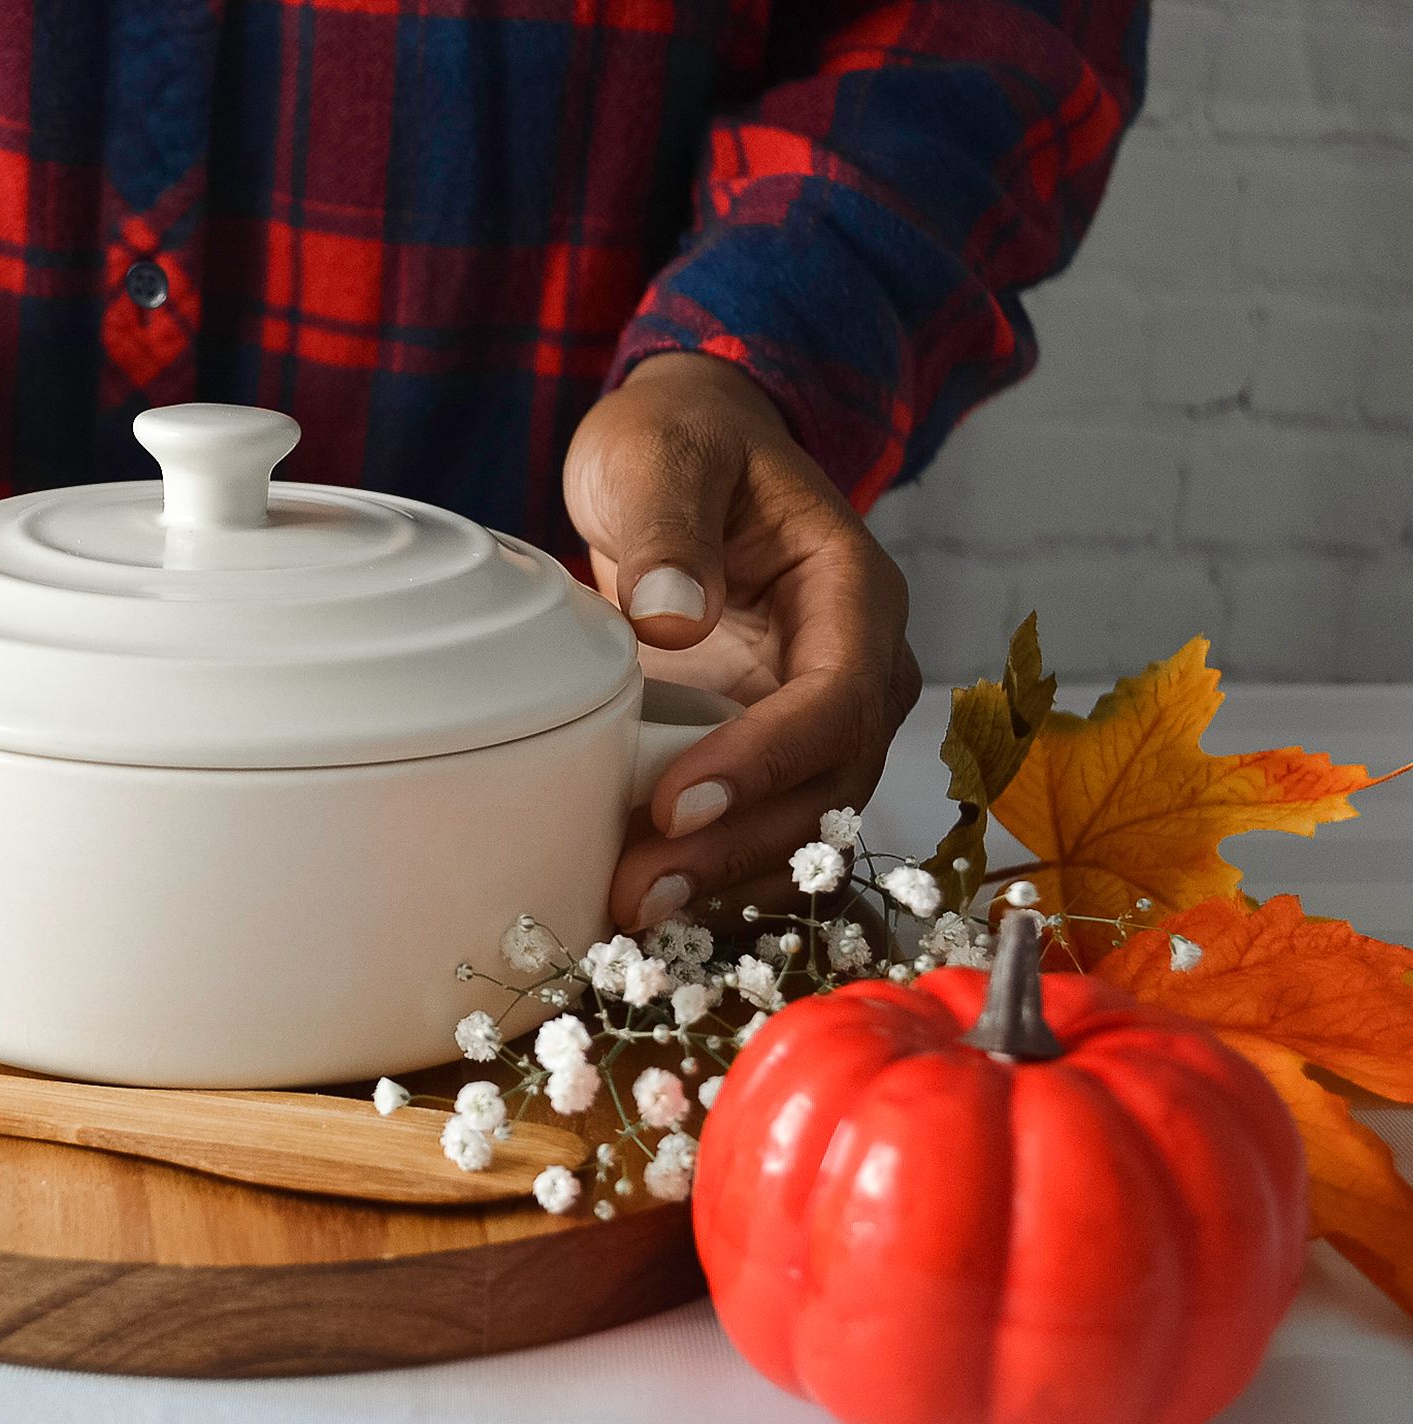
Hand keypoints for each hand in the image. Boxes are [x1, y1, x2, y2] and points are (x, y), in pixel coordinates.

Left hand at [564, 350, 920, 931]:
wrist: (683, 460)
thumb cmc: (677, 444)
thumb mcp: (658, 454)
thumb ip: (666, 522)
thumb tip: (675, 612)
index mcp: (852, 591)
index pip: (836, 697)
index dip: (764, 762)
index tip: (676, 805)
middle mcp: (858, 667)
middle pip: (829, 781)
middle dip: (740, 846)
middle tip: (643, 888)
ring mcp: (818, 717)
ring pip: (805, 824)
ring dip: (727, 878)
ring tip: (633, 912)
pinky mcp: (771, 750)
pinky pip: (766, 829)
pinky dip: (715, 872)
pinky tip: (647, 903)